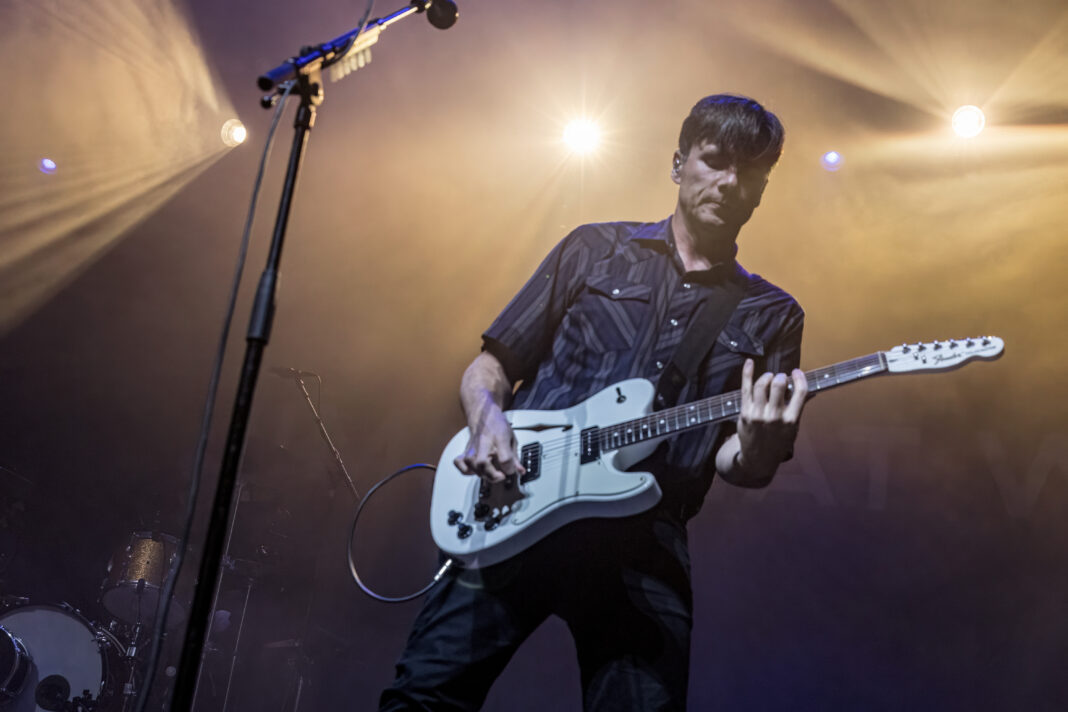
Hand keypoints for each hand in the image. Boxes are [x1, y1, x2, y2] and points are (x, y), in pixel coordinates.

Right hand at [453, 405, 525, 482]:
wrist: (484, 417)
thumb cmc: (497, 426)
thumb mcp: (511, 439)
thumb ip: (515, 457)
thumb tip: (520, 470)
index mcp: (499, 438)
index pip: (504, 458)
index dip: (510, 468)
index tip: (512, 470)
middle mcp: (484, 443)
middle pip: (483, 463)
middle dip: (493, 475)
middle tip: (502, 476)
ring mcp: (473, 448)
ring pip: (472, 466)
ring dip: (483, 474)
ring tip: (491, 474)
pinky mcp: (465, 452)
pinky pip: (460, 463)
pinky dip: (466, 470)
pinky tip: (475, 471)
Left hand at [736, 358, 807, 477]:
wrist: (758, 459)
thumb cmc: (778, 441)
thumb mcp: (793, 428)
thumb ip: (799, 407)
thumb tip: (812, 390)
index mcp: (791, 420)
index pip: (800, 392)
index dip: (799, 378)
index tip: (796, 373)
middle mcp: (774, 417)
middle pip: (777, 385)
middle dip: (780, 377)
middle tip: (779, 378)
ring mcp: (758, 414)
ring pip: (760, 385)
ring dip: (766, 376)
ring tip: (768, 378)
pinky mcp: (745, 413)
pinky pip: (745, 389)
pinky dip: (747, 373)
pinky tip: (749, 363)